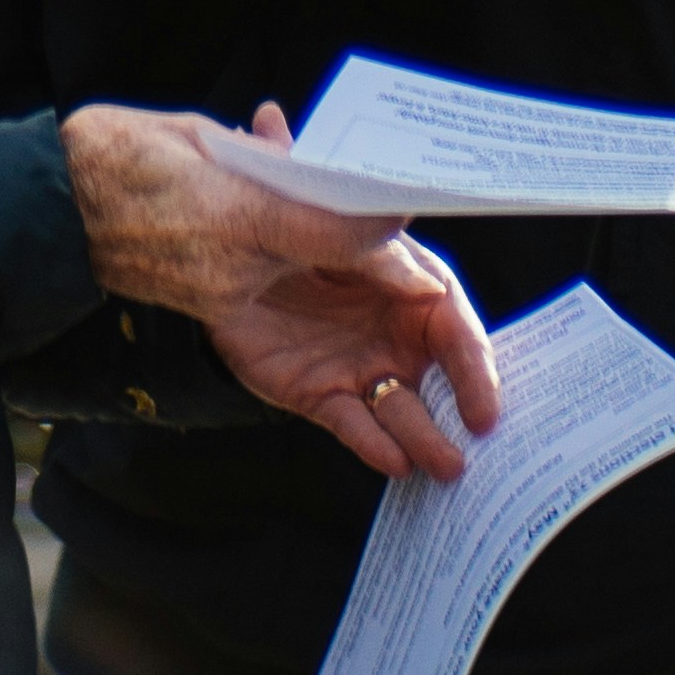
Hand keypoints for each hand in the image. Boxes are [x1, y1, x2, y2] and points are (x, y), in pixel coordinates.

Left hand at [67, 103, 503, 481]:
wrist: (187, 238)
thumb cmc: (253, 208)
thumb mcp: (292, 208)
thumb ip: (341, 220)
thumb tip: (396, 207)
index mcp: (390, 267)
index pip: (446, 313)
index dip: (471, 356)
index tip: (487, 397)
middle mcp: (382, 318)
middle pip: (437, 366)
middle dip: (462, 402)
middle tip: (480, 439)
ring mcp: (352, 357)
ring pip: (399, 403)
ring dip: (424, 434)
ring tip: (444, 466)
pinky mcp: (316, 389)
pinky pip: (350, 422)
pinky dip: (372, 443)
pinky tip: (393, 463)